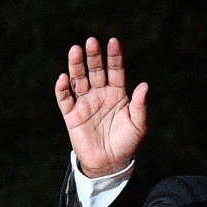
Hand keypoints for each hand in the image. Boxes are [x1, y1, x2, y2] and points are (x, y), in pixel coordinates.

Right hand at [55, 37, 148, 177]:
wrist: (109, 163)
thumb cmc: (126, 143)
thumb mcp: (138, 125)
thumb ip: (140, 105)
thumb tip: (144, 85)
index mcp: (117, 93)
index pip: (115, 70)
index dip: (114, 57)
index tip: (113, 42)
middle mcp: (99, 94)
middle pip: (95, 70)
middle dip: (93, 56)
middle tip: (91, 42)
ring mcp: (85, 103)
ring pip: (79, 80)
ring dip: (76, 66)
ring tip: (75, 50)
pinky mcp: (71, 115)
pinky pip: (65, 99)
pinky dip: (62, 89)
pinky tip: (63, 78)